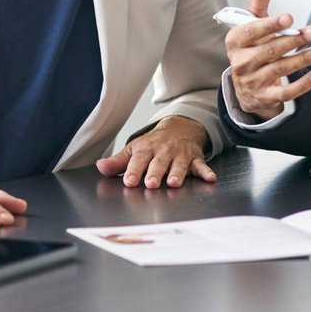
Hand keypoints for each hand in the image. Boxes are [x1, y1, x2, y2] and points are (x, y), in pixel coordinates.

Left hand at [95, 115, 215, 188]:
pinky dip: (206, 171)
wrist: (179, 128)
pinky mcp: (194, 158)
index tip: (129, 182)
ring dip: (177, 173)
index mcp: (146, 149)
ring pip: (178, 165)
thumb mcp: (134, 150)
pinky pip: (201, 165)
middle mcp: (163, 151)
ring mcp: (179, 155)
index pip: (138, 160)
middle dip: (154, 173)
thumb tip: (100, 167)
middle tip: (151, 183)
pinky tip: (210, 178)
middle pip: (158, 163)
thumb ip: (118, 162)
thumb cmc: (153, 144)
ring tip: (173, 183)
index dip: (133, 171)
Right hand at [225, 0, 310, 120]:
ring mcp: (252, 81)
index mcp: (235, 41)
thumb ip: (258, 7)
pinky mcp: (265, 97)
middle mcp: (240, 62)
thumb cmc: (252, 51)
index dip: (271, 24)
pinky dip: (302, 84)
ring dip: (303, 58)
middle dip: (293, 40)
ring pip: (280, 69)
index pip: (252, 31)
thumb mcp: (252, 29)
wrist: (246, 88)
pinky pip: (285, 92)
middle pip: (270, 50)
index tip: (290, 18)